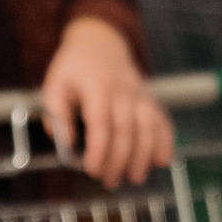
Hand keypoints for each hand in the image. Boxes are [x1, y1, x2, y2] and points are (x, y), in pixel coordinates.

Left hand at [40, 17, 172, 188]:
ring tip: (136, 177)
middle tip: (109, 181)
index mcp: (96, 86)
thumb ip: (58, 117)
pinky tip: (163, 160)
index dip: (99, 149)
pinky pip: (162, 119)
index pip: (100, 122)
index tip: (92, 169)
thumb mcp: (54, 86)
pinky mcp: (150, 97)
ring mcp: (140, 93)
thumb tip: (65, 145)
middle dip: (119, 160)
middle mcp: (123, 90)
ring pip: (149, 126)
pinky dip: (166, 140)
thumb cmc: (74, 67)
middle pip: (126, 129)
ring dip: (144, 155)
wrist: (100, 40)